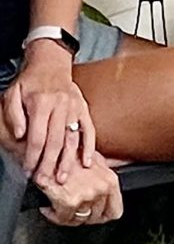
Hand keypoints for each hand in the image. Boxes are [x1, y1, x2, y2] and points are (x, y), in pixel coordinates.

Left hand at [2, 40, 96, 185]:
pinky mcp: (84, 111)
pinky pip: (89, 132)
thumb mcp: (13, 92)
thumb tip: (21, 135)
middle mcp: (60, 107)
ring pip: (72, 140)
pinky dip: (89, 148)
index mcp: (41, 103)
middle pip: (55, 142)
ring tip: (63, 177)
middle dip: (49, 164)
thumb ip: (14, 114)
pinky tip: (86, 163)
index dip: (32, 156)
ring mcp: (74, 110)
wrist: (51, 63)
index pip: (37, 137)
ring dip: (67, 161)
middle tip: (45, 180)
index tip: (29, 169)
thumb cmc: (31, 80)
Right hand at [39, 153, 122, 226]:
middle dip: (82, 215)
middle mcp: (101, 189)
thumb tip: (103, 185)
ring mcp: (86, 195)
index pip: (114, 212)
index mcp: (110, 181)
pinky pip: (63, 218)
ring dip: (67, 216)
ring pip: (79, 220)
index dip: (102, 216)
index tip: (93, 215)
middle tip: (71, 211)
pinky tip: (49, 208)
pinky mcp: (69, 200)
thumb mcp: (91, 158)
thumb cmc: (65, 150)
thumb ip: (100, 173)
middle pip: (96, 217)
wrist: (44, 146)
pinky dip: (54, 216)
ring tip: (58, 208)